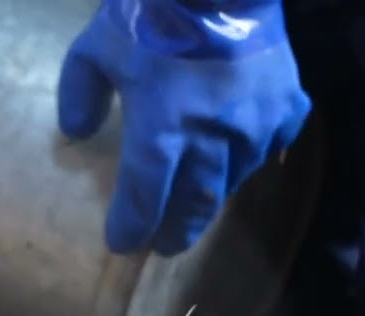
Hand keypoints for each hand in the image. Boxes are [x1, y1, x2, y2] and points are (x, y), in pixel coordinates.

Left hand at [57, 0, 311, 256]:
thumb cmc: (151, 11)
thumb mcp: (96, 47)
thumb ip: (80, 93)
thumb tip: (76, 132)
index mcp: (162, 129)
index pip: (144, 198)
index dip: (132, 225)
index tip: (122, 242)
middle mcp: (212, 138)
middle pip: (194, 204)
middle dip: (176, 229)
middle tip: (164, 244)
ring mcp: (256, 125)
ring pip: (233, 179)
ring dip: (211, 193)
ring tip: (197, 199)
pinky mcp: (287, 105)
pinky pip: (270, 146)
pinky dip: (251, 156)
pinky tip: (239, 155)